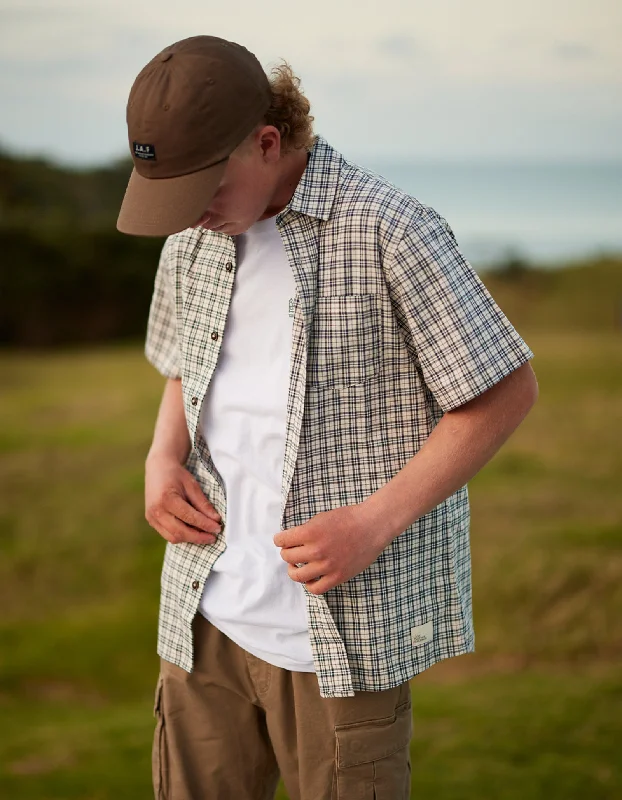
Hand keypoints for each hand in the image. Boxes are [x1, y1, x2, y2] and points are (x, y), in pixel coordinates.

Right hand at [145, 454, 221, 544]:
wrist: (158, 468)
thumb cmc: (176, 475)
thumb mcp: (192, 485)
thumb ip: (203, 504)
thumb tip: (216, 520)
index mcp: (167, 499)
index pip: (189, 517)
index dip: (205, 525)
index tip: (218, 529)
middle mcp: (156, 511)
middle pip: (180, 532)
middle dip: (199, 537)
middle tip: (213, 537)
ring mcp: (151, 517)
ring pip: (173, 537)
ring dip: (191, 539)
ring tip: (205, 536)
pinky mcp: (151, 521)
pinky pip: (167, 535)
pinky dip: (182, 536)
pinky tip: (193, 533)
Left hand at [273, 503, 391, 594]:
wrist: (372, 526)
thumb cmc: (348, 518)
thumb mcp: (321, 518)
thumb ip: (305, 530)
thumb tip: (291, 541)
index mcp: (310, 532)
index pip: (282, 540)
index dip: (279, 540)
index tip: (281, 540)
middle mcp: (317, 550)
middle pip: (287, 557)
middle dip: (286, 553)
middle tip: (290, 551)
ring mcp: (327, 565)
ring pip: (298, 576)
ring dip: (293, 570)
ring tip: (296, 566)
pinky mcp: (338, 576)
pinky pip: (316, 588)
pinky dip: (309, 584)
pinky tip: (310, 577)